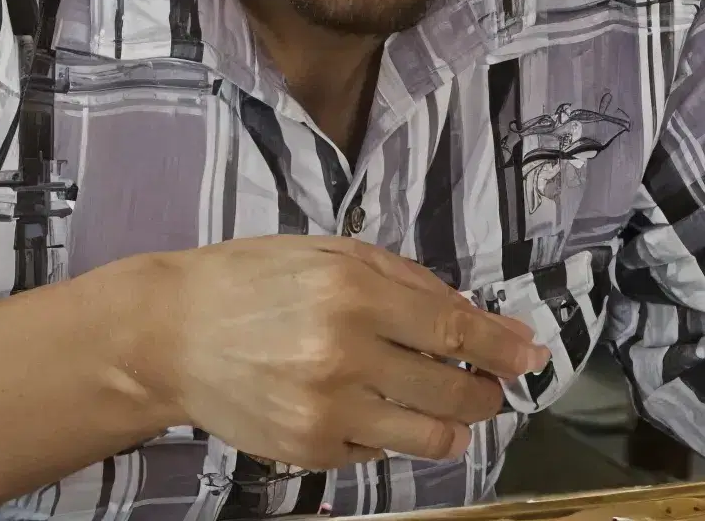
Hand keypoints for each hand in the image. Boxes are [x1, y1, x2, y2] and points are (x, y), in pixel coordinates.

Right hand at [130, 239, 552, 472]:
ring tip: (453, 413)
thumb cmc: (255, 280)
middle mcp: (344, 353)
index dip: (503, 348)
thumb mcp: (331, 252)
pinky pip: (378, 452)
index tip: (533, 357)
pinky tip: (375, 412)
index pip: (454, 330)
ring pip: (428, 434)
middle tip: (492, 388)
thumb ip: (405, 280)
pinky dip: (390, 435)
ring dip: (454, 425)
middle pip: (453, 389)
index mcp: (352, 290)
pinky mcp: (309, 450)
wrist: (171, 335)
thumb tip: (476, 320)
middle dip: (487, 392)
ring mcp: (327, 409)